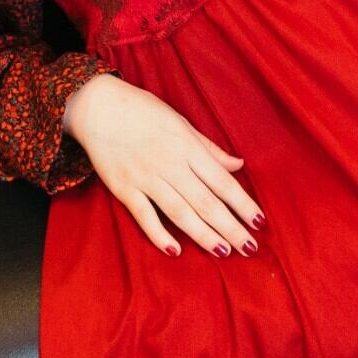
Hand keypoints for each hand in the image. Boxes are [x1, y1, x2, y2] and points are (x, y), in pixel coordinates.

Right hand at [61, 71, 264, 257]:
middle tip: (250, 248)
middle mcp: (169, 164)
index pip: (222, 181)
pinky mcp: (124, 188)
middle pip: (206, 201)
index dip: (242, 203)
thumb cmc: (143, 111)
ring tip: (224, 251)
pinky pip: (144, 216)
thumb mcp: (181, 122)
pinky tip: (176, 250)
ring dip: (203, 234)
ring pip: (180, 212)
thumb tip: (238, 165)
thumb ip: (209, 148)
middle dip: (230, 226)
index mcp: (187, 146)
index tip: (260, 222)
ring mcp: (145, 178)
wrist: (98, 106)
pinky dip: (159, 234)